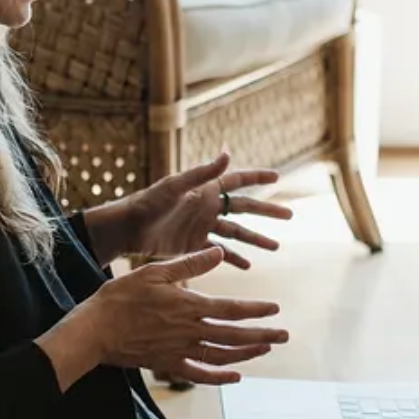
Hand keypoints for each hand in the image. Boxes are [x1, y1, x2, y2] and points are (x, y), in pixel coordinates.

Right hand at [62, 246, 287, 385]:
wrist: (95, 329)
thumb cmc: (122, 297)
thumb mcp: (155, 271)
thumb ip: (189, 264)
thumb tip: (218, 253)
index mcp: (189, 306)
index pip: (231, 309)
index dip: (256, 310)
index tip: (275, 309)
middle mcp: (190, 331)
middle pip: (234, 335)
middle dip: (262, 335)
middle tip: (284, 336)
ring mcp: (180, 351)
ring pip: (222, 355)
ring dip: (247, 353)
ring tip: (265, 349)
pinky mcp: (167, 364)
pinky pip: (199, 374)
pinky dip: (220, 377)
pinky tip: (235, 376)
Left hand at [101, 152, 292, 269]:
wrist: (128, 228)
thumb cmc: (149, 202)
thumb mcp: (177, 185)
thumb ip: (203, 172)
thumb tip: (227, 151)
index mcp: (205, 189)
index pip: (237, 180)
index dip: (257, 177)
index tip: (278, 177)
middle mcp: (208, 207)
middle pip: (244, 208)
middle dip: (267, 211)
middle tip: (290, 215)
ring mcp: (202, 227)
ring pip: (236, 233)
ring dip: (255, 239)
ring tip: (276, 246)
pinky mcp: (194, 245)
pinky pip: (220, 252)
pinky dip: (234, 259)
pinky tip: (248, 266)